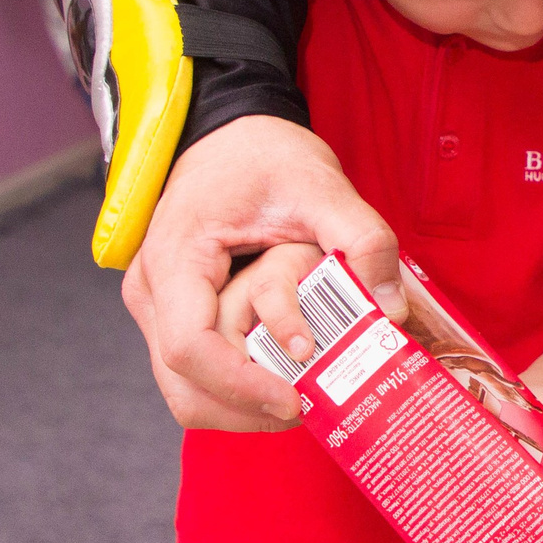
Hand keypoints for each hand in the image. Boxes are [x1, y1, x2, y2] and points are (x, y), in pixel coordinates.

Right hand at [122, 116, 403, 432]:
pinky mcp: (175, 316)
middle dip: (246, 408)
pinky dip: (238, 388)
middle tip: (309, 408)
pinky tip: (285, 379)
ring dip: (243, 406)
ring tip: (303, 398)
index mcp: (175, 258)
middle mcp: (152, 291)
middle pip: (184, 386)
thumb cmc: (266, 155)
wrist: (230, 134)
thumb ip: (362, 239)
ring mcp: (158, 308)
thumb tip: (390, 308)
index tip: (296, 400)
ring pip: (187, 390)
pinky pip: (198, 373)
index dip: (243, 385)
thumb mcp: (321, 185)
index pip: (191, 348)